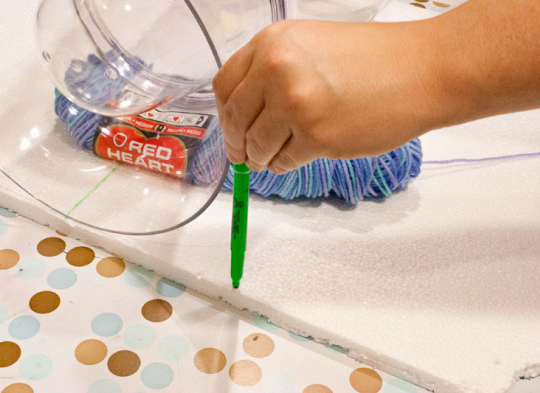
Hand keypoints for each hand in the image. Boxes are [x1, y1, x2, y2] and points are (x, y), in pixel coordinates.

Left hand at [213, 19, 438, 173]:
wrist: (424, 70)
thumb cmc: (375, 59)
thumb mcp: (310, 46)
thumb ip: (273, 72)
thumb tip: (246, 113)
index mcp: (273, 43)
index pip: (225, 86)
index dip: (226, 114)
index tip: (233, 128)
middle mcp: (277, 70)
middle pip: (235, 120)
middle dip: (237, 143)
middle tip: (245, 155)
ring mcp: (295, 105)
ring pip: (256, 146)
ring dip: (261, 158)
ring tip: (274, 157)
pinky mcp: (316, 137)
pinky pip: (282, 162)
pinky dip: (283, 165)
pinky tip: (296, 158)